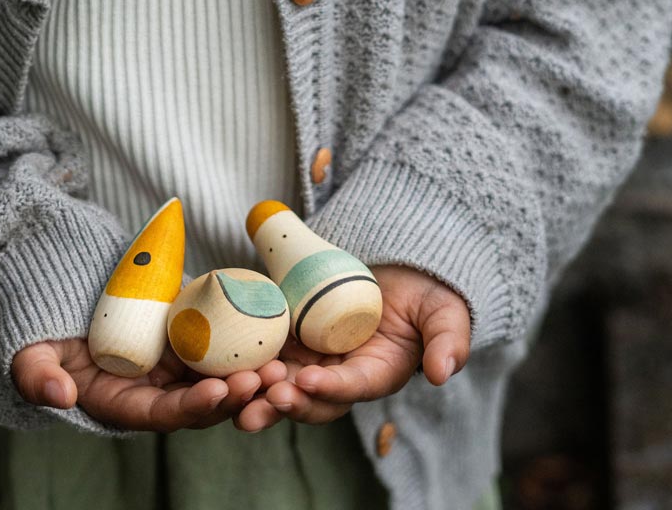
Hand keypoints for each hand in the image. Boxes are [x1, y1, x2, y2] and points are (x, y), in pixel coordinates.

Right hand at [11, 336, 288, 432]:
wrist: (60, 300)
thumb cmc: (43, 333)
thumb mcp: (30, 355)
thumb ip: (37, 375)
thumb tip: (58, 395)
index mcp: (124, 404)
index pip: (164, 414)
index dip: (192, 407)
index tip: (218, 393)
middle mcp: (156, 390)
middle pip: (203, 401)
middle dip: (235, 394)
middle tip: (264, 378)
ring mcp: (174, 364)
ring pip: (219, 374)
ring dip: (249, 373)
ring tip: (278, 362)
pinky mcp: (186, 334)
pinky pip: (219, 341)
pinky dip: (244, 339)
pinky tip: (270, 329)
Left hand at [233, 264, 470, 430]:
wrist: (400, 269)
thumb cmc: (427, 294)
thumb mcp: (445, 313)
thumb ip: (447, 340)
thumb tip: (443, 372)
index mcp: (376, 374)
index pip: (351, 387)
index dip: (330, 389)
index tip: (307, 382)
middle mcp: (340, 374)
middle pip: (309, 398)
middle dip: (285, 403)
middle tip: (263, 397)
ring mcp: (313, 356)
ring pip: (281, 381)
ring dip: (258, 390)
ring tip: (236, 388)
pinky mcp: (291, 335)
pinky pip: (266, 351)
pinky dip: (247, 359)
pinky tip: (224, 359)